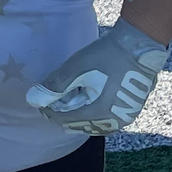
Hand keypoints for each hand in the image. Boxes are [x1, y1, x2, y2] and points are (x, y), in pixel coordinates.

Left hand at [27, 20, 169, 133]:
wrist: (139, 46)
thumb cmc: (106, 55)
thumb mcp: (76, 68)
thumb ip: (54, 87)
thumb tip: (32, 101)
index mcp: (98, 114)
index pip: (65, 120)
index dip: (50, 111)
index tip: (41, 101)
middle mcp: (113, 122)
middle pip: (80, 125)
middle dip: (64, 114)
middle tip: (53, 101)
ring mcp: (125, 118)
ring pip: (94, 125)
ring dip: (79, 116)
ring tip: (69, 102)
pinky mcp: (131, 110)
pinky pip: (107, 120)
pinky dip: (93, 114)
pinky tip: (88, 103)